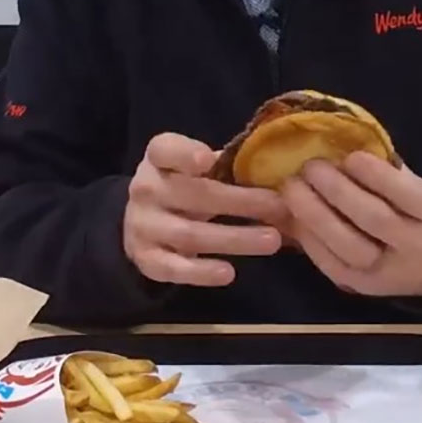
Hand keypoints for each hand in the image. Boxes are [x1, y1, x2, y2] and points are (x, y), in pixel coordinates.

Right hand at [124, 133, 284, 286]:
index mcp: (159, 157)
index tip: (208, 159)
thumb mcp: (196, 166)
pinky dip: (201, 272)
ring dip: (234, 239)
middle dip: (240, 202)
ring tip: (272, 241)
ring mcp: (142, 225)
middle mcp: (146, 189)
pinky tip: (229, 273)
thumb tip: (278, 174)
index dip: (185, 154)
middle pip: (193, 194)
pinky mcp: (146, 259)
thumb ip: (225, 165)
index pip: (166, 150)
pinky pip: (174, 268)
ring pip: (190, 234)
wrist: (143, 221)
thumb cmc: (184, 184)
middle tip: (278, 207)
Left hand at [281, 152, 421, 298]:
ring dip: (314, 213)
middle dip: (337, 190)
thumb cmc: (416, 214)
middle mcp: (414, 246)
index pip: (410, 196)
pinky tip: (293, 214)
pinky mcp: (359, 285)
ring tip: (293, 187)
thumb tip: (342, 144)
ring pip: (347, 245)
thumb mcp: (417, 187)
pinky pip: (329, 263)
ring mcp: (385, 271)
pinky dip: (308, 237)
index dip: (378, 176)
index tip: (351, 155)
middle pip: (374, 219)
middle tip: (311, 167)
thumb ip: (388, 170)